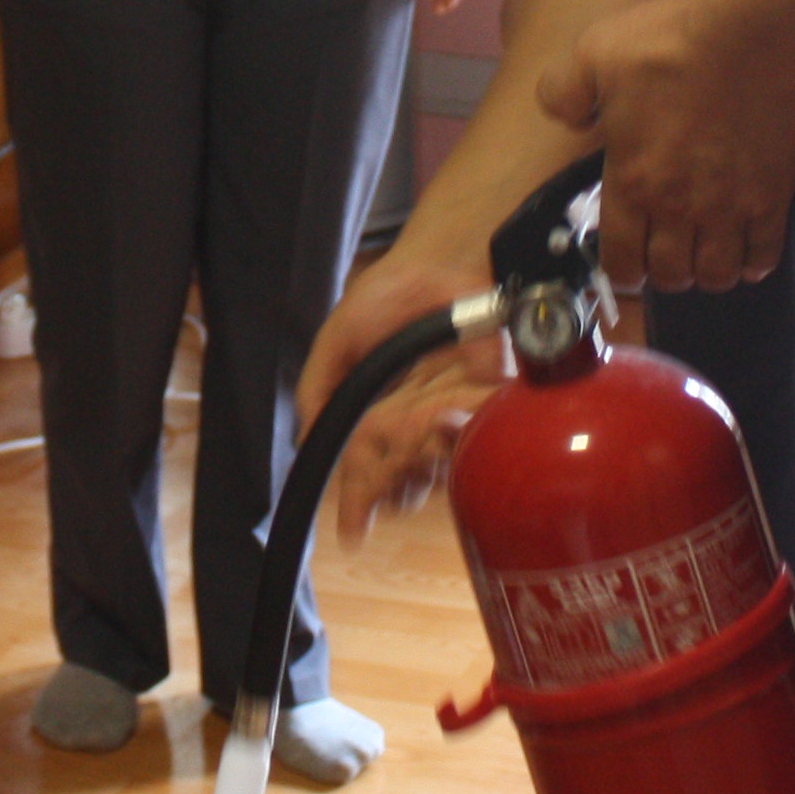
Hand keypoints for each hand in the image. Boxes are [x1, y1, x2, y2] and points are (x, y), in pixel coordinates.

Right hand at [300, 237, 500, 541]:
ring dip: (419, 474)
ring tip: (401, 473)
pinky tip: (436, 432)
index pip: (371, 468)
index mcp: (384, 413)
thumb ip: (319, 388)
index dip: (359, 501)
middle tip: (373, 511)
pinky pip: (471, 439)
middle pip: (405, 481)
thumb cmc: (389, 295)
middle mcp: (420, 421)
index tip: (351, 533)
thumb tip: (306, 442)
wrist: (440, 261)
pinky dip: (452, 442)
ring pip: (438, 470)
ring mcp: (455, 414)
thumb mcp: (338, 340)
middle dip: (386, 497)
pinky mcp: (487, 399)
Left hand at [537, 0, 794, 291]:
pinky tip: (746, 249)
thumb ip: (564, 93)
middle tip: (667, 252)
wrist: (751, 37)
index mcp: (632, 183)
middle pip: (671, 275)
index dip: (621, 272)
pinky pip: (763, 256)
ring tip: (706, 252)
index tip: (627, 263)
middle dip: (664, 272)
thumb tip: (569, 121)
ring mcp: (728, 208)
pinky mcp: (771, 198)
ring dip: (708, 272)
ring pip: (717, 275)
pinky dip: (753, 264)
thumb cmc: (671, 45)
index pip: (621, 262)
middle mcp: (678, 208)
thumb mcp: (592, 55)